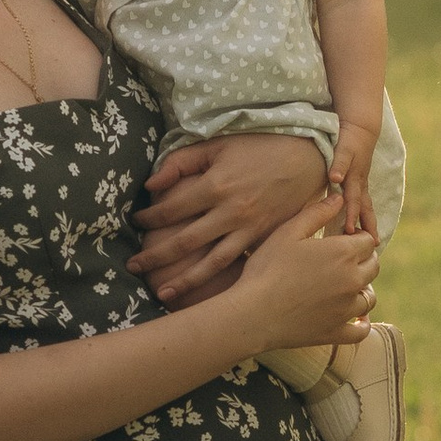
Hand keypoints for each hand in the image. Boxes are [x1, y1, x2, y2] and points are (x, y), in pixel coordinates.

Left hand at [132, 133, 325, 303]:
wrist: (307, 158)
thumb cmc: (259, 147)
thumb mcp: (218, 145)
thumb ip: (181, 162)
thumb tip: (150, 184)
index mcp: (215, 186)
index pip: (170, 210)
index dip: (148, 219)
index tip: (136, 223)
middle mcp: (230, 213)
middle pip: (184, 243)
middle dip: (154, 257)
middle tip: (133, 267)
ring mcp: (249, 230)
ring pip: (211, 264)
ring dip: (185, 282)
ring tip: (162, 295)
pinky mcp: (265, 240)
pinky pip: (239, 266)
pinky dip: (221, 282)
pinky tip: (207, 296)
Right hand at [231, 191, 378, 360]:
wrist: (252, 313)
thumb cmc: (267, 268)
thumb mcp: (288, 232)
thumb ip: (317, 213)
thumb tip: (340, 198)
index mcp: (343, 253)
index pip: (367, 241)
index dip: (357, 237)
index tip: (344, 239)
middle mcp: (352, 281)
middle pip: (373, 266)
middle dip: (363, 260)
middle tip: (345, 260)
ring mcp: (346, 309)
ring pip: (369, 298)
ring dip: (363, 290)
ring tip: (348, 286)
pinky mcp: (336, 332)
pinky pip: (360, 331)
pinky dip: (362, 325)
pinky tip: (357, 320)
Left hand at [328, 129, 378, 234]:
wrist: (361, 127)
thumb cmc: (349, 139)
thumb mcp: (343, 149)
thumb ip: (338, 163)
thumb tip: (334, 178)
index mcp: (355, 179)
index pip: (353, 201)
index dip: (351, 216)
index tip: (350, 232)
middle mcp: (361, 184)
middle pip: (365, 209)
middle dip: (368, 226)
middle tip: (373, 245)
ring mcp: (362, 183)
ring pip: (367, 207)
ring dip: (369, 223)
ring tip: (374, 240)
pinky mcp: (361, 182)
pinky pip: (365, 202)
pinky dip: (365, 215)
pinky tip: (363, 226)